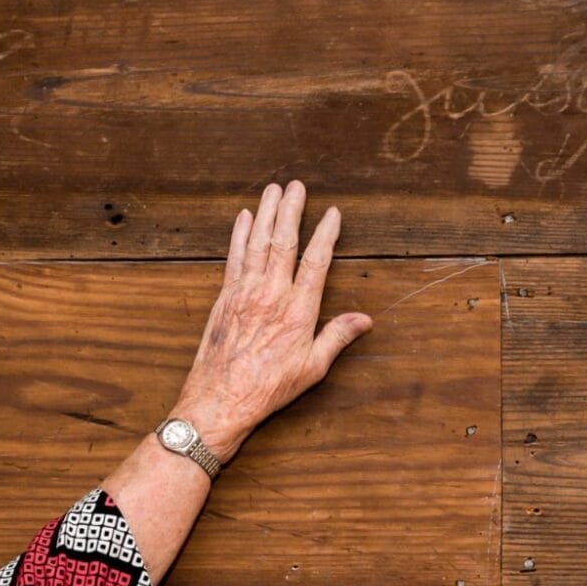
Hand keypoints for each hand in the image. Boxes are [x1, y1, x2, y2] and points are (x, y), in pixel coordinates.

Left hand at [171, 180, 373, 459]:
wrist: (222, 400)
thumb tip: (364, 320)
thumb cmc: (269, 388)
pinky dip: (238, 235)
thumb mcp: (313, 368)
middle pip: (284, 242)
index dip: (326, 234)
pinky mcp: (224, 299)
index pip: (316, 261)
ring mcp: (245, 293)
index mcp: (298, 311)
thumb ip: (337, 337)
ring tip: (272, 190)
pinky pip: (233, 258)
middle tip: (296, 186)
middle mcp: (271, 295)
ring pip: (257, 243)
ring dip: (265, 214)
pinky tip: (243, 218)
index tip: (332, 213)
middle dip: (291, 210)